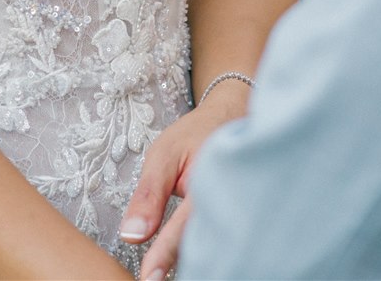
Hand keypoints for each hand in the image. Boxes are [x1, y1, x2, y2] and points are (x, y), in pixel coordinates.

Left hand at [120, 82, 251, 280]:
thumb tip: (132, 235)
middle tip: (157, 275)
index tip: (149, 276)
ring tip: (177, 268)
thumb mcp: (164, 155)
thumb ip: (148, 196)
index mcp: (211, 182)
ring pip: (220, 248)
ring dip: (201, 260)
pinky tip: (200, 260)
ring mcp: (247, 210)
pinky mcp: (249, 218)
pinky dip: (211, 251)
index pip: (183, 228)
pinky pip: (228, 242)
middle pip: (207, 246)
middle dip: (189, 263)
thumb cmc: (197, 134)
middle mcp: (234, 200)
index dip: (165, 254)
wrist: (236, 116)